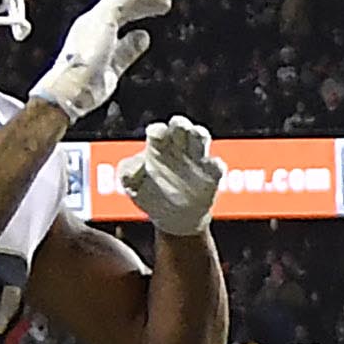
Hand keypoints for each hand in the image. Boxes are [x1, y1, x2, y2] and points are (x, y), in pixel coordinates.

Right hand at [30, 0, 174, 120]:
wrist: (69, 93)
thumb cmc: (86, 89)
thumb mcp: (114, 68)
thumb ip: (128, 50)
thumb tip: (145, 36)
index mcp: (95, 33)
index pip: (123, 15)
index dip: (144, 8)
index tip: (164, 6)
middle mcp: (93, 21)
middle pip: (126, 2)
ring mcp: (96, 18)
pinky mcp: (102, 17)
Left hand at [121, 115, 222, 235]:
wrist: (173, 219)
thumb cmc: (149, 195)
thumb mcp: (131, 185)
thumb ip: (128, 172)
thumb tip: (139, 163)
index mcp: (157, 146)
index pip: (159, 132)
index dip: (158, 131)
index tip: (156, 136)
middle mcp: (178, 148)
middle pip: (181, 127)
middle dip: (180, 124)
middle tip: (179, 126)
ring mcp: (196, 160)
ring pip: (201, 138)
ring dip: (200, 134)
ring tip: (198, 134)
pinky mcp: (212, 175)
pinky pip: (216, 165)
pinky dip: (214, 164)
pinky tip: (211, 166)